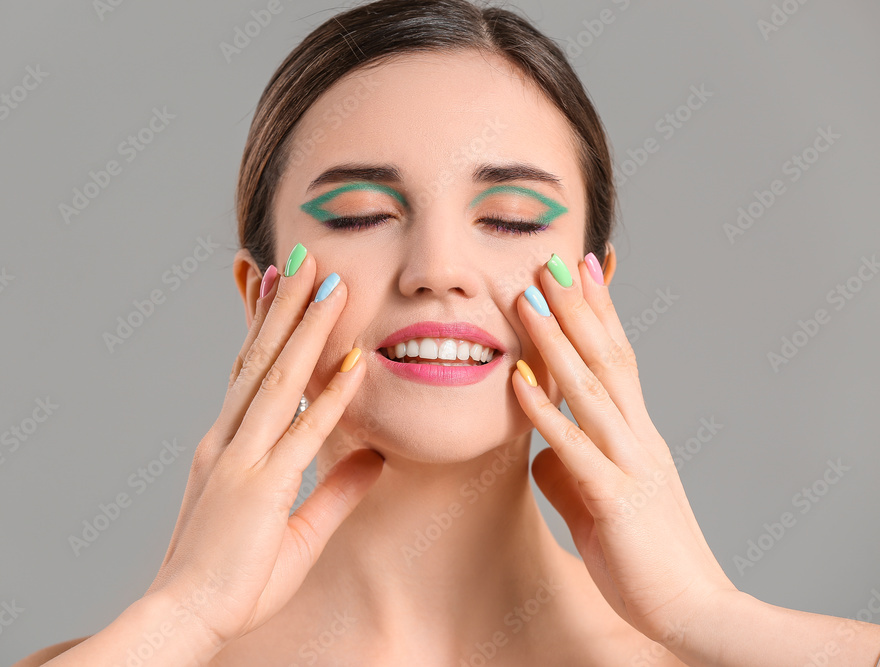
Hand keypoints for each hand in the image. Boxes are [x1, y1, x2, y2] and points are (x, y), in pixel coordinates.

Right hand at [142, 244, 383, 655]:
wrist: (186, 617)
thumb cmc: (231, 579)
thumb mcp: (295, 529)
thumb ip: (336, 489)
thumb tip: (377, 458)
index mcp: (227, 446)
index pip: (249, 372)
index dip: (266, 325)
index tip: (280, 283)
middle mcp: (228, 440)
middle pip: (260, 358)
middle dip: (285, 304)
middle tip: (305, 256)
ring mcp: (241, 459)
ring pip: (277, 377)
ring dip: (305, 326)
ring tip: (326, 280)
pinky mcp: (261, 486)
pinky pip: (302, 431)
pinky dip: (330, 394)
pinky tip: (354, 359)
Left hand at [510, 251, 736, 645]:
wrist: (692, 609)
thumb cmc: (644, 554)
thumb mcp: (601, 500)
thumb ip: (571, 468)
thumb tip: (539, 449)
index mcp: (636, 434)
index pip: (618, 357)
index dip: (599, 312)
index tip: (579, 268)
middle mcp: (637, 436)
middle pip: (606, 357)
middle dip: (576, 306)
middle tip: (548, 259)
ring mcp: (630, 463)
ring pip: (590, 389)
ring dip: (556, 341)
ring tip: (527, 299)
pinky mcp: (616, 499)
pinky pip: (574, 447)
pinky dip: (545, 410)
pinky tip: (517, 381)